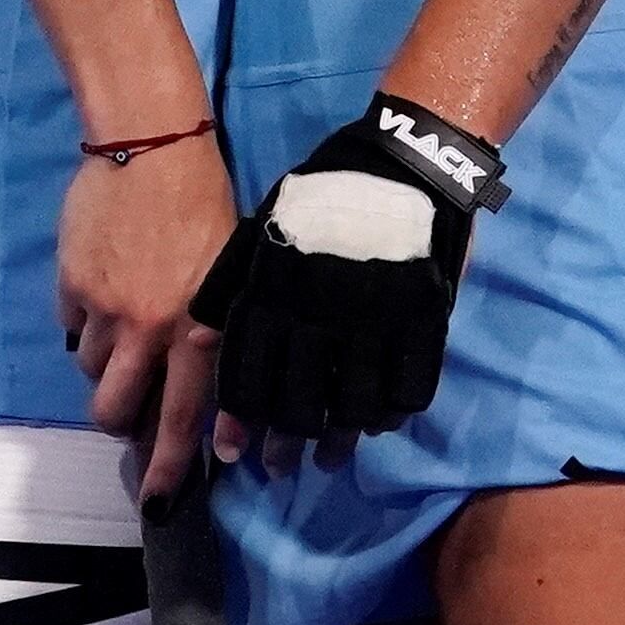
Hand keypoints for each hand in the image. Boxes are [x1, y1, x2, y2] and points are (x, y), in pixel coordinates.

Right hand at [58, 126, 241, 504]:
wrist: (151, 146)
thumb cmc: (206, 204)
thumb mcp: (230, 272)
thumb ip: (215, 331)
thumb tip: (202, 387)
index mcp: (200, 328)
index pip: (182, 417)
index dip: (168, 467)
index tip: (158, 504)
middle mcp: (153, 329)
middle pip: (114, 412)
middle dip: (117, 424)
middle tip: (124, 413)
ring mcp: (107, 310)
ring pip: (91, 372)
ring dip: (105, 364)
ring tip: (124, 326)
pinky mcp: (72, 287)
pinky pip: (71, 328)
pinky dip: (84, 321)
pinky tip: (104, 287)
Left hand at [194, 91, 505, 446]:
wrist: (409, 158)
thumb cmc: (326, 192)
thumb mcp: (262, 226)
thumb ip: (229, 284)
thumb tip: (199, 340)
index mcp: (275, 291)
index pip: (247, 375)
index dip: (238, 422)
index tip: (233, 451)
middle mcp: (320, 314)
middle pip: (297, 405)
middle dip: (283, 447)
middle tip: (279, 465)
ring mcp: (376, 321)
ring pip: (353, 408)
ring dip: (338, 442)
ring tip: (328, 457)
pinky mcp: (424, 322)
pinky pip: (407, 388)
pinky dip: (390, 415)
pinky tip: (378, 423)